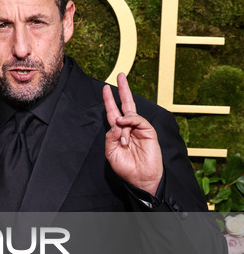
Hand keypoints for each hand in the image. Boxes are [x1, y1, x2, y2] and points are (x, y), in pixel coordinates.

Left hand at [102, 73, 163, 194]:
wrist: (141, 177)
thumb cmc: (126, 168)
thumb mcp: (111, 153)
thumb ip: (110, 137)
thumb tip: (116, 123)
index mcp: (118, 132)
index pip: (113, 113)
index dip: (109, 101)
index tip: (105, 89)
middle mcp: (129, 127)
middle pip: (126, 104)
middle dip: (122, 90)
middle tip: (120, 75)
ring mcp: (139, 128)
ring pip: (129, 115)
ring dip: (122, 126)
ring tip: (124, 142)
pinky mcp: (148, 130)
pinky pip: (137, 120)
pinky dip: (130, 121)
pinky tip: (125, 126)